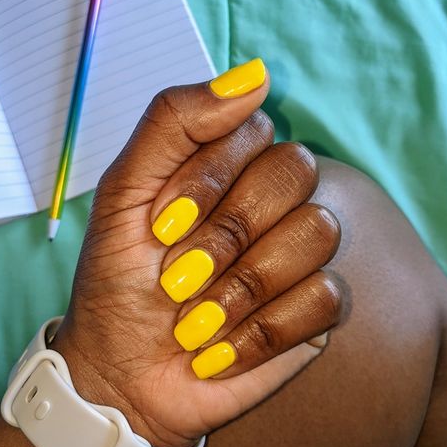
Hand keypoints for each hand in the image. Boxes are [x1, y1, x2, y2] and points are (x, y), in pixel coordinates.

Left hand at [52, 59, 340, 446]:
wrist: (123, 372)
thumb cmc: (118, 279)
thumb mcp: (123, 193)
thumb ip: (174, 121)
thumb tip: (256, 75)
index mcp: (228, 166)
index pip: (255, 130)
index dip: (210, 178)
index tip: (161, 227)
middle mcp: (271, 201)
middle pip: (297, 172)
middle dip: (229, 231)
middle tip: (178, 276)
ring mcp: (298, 253)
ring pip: (319, 231)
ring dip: (244, 286)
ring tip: (195, 323)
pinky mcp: (315, 308)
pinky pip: (327, 296)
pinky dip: (264, 330)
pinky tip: (221, 348)